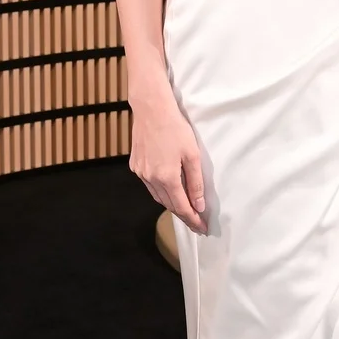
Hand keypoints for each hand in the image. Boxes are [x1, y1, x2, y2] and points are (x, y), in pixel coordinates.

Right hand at [129, 89, 207, 233]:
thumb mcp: (193, 155)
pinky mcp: (135, 166)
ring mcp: (141, 173)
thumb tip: (198, 205)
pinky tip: (169, 191)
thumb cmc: (175, 129)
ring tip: (185, 210)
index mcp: (167, 178)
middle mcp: (151, 179)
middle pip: (169, 205)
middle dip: (184, 215)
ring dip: (172, 205)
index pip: (182, 207)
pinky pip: (150, 186)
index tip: (202, 228)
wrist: (151, 110)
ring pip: (158, 197)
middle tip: (196, 223)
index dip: (193, 219)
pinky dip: (161, 192)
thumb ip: (195, 182)